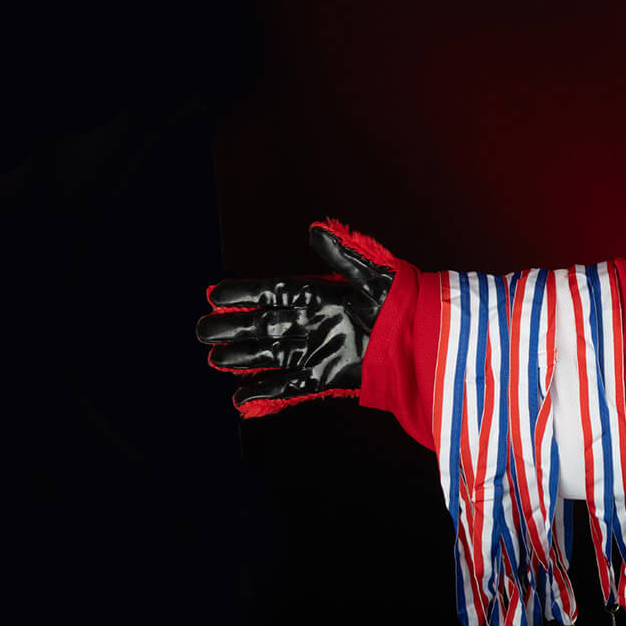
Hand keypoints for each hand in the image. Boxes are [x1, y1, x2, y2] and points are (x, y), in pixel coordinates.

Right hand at [196, 224, 396, 416]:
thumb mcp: (373, 274)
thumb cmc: (401, 300)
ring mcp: (318, 350)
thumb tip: (316, 228)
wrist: (422, 339)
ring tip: (216, 359)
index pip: (273, 292)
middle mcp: (313, 322)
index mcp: (320, 294)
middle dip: (233, 327)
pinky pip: (291, 386)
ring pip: (270, 354)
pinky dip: (266, 392)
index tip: (214, 294)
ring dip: (243, 358)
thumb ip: (343, 255)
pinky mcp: (327, 376)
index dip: (244, 293)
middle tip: (203, 330)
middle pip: (264, 325)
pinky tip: (242, 397)